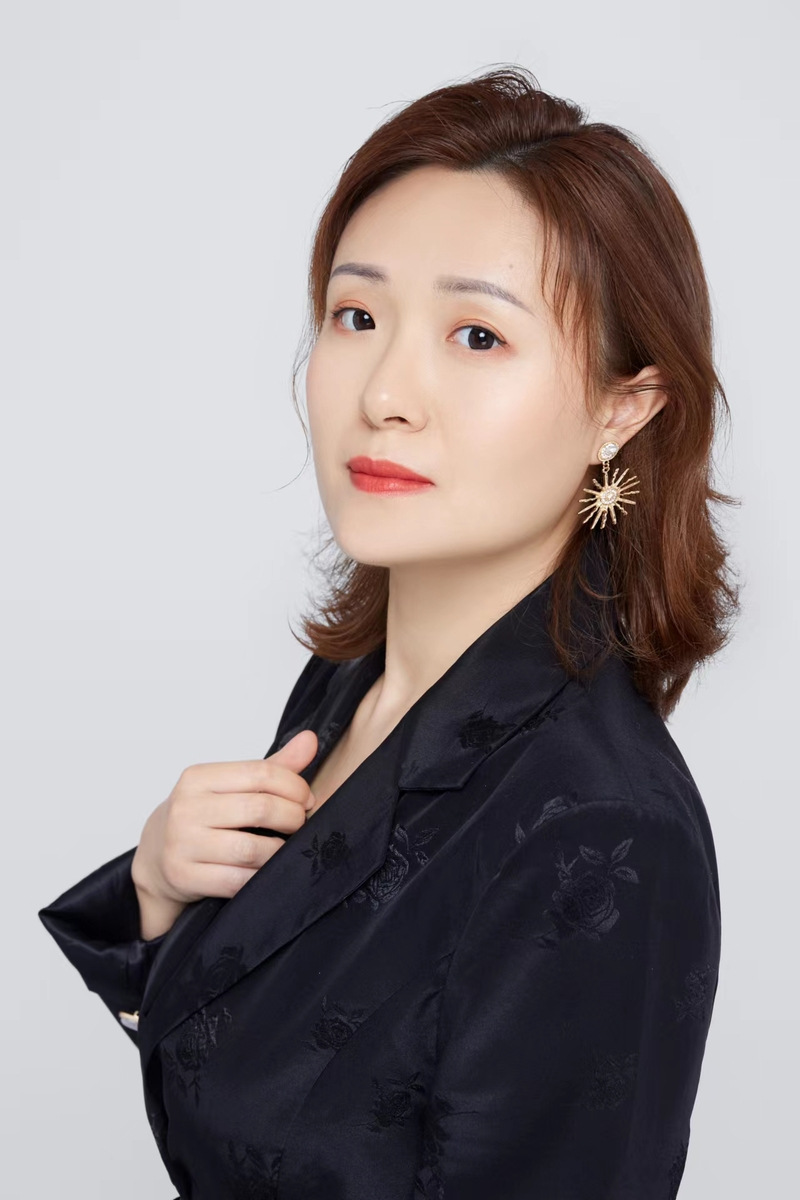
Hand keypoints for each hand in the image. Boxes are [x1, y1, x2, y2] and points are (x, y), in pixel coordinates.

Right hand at [131, 730, 317, 936]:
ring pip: (250, 849)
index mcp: (198, 778)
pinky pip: (237, 881)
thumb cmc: (203, 817)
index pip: (260, 773)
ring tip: (285, 848)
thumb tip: (310, 740)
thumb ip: (274, 767)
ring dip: (279, 851)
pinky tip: (266, 870)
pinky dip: (260, 877)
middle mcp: (186, 808)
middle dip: (292, 817)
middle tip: (300, 824)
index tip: (306, 799)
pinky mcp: (184, 877)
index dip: (294, 786)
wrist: (156, 858)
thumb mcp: (232, 787)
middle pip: (259, 809)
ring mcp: (182, 844)